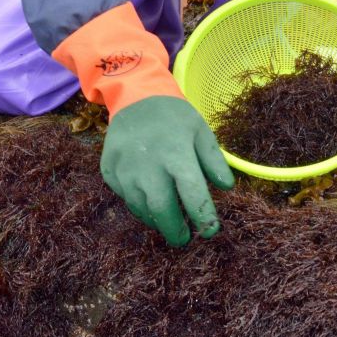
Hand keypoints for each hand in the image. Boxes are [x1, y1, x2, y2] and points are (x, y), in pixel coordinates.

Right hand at [100, 95, 234, 245]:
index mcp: (176, 153)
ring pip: (141, 208)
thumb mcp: (200, 131)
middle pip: (162, 209)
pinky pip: (124, 197)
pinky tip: (148, 197)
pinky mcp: (109, 171)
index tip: (210, 230)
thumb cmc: (174, 117)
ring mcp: (124, 168)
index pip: (193, 194)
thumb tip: (227, 187)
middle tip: (184, 238)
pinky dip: (138, 203)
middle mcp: (148, 164)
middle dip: (175, 230)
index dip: (203, 216)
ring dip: (156, 219)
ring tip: (167, 218)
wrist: (135, 98)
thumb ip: (214, 160)